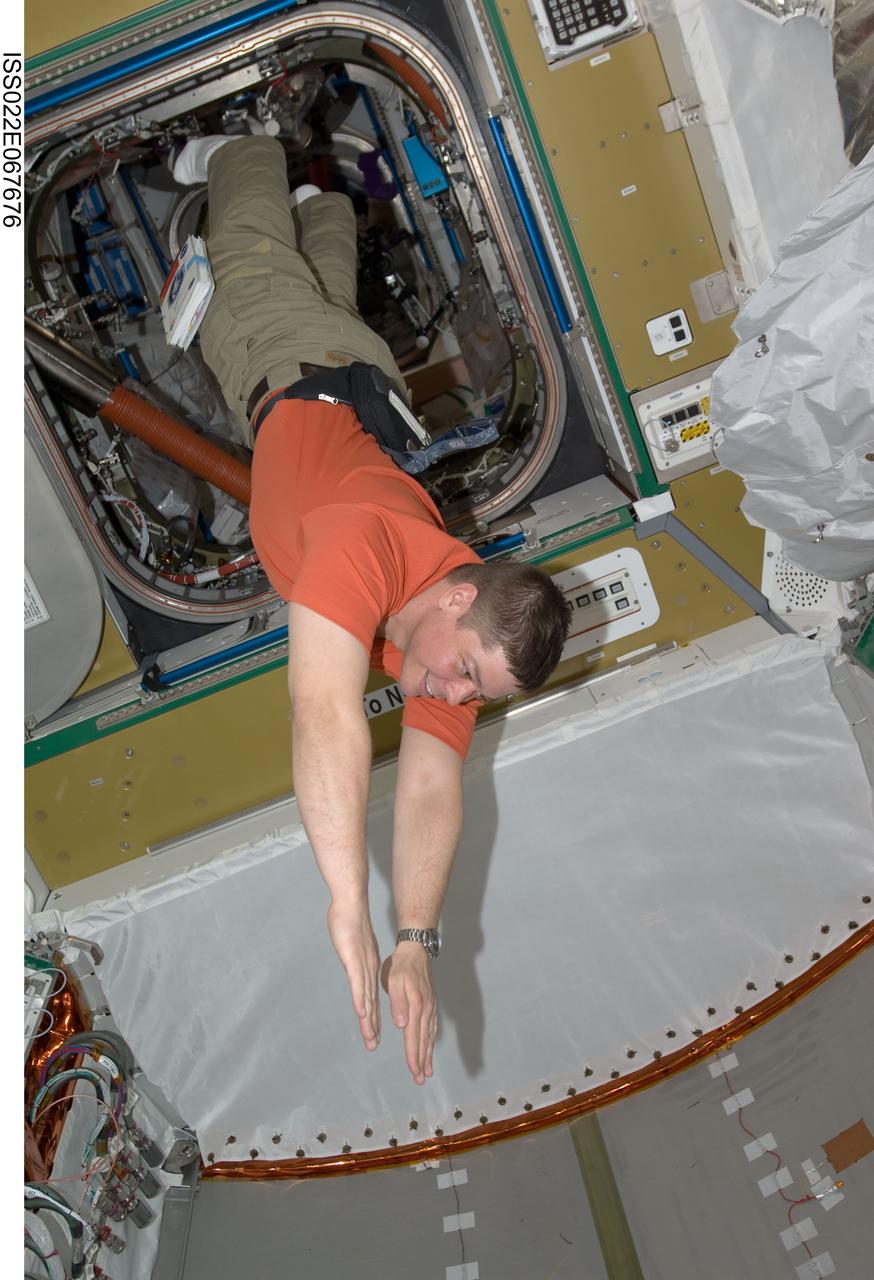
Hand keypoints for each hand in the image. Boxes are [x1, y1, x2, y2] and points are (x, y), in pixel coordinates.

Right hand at [327, 903, 380, 1052]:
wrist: (351, 902)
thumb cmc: (349, 917)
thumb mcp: (353, 941)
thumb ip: (353, 953)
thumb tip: (352, 959)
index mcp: (368, 966)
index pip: (371, 995)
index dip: (373, 1015)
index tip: (374, 1031)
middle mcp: (367, 969)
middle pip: (371, 1002)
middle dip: (372, 1025)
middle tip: (373, 1045)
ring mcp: (361, 965)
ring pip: (366, 998)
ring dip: (368, 1020)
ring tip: (370, 1039)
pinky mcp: (354, 960)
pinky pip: (357, 984)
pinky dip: (360, 1001)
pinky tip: (361, 1015)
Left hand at [380, 944, 435, 1084]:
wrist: (416, 950)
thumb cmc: (402, 965)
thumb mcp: (395, 981)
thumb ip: (398, 1003)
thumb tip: (402, 1025)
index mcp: (416, 1006)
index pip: (413, 1036)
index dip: (413, 1056)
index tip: (414, 1072)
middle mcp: (426, 1009)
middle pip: (424, 1040)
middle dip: (422, 1061)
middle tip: (421, 1079)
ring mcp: (430, 1007)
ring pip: (429, 1036)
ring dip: (428, 1054)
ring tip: (427, 1070)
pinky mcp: (430, 1004)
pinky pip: (432, 1027)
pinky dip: (431, 1041)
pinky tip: (429, 1046)